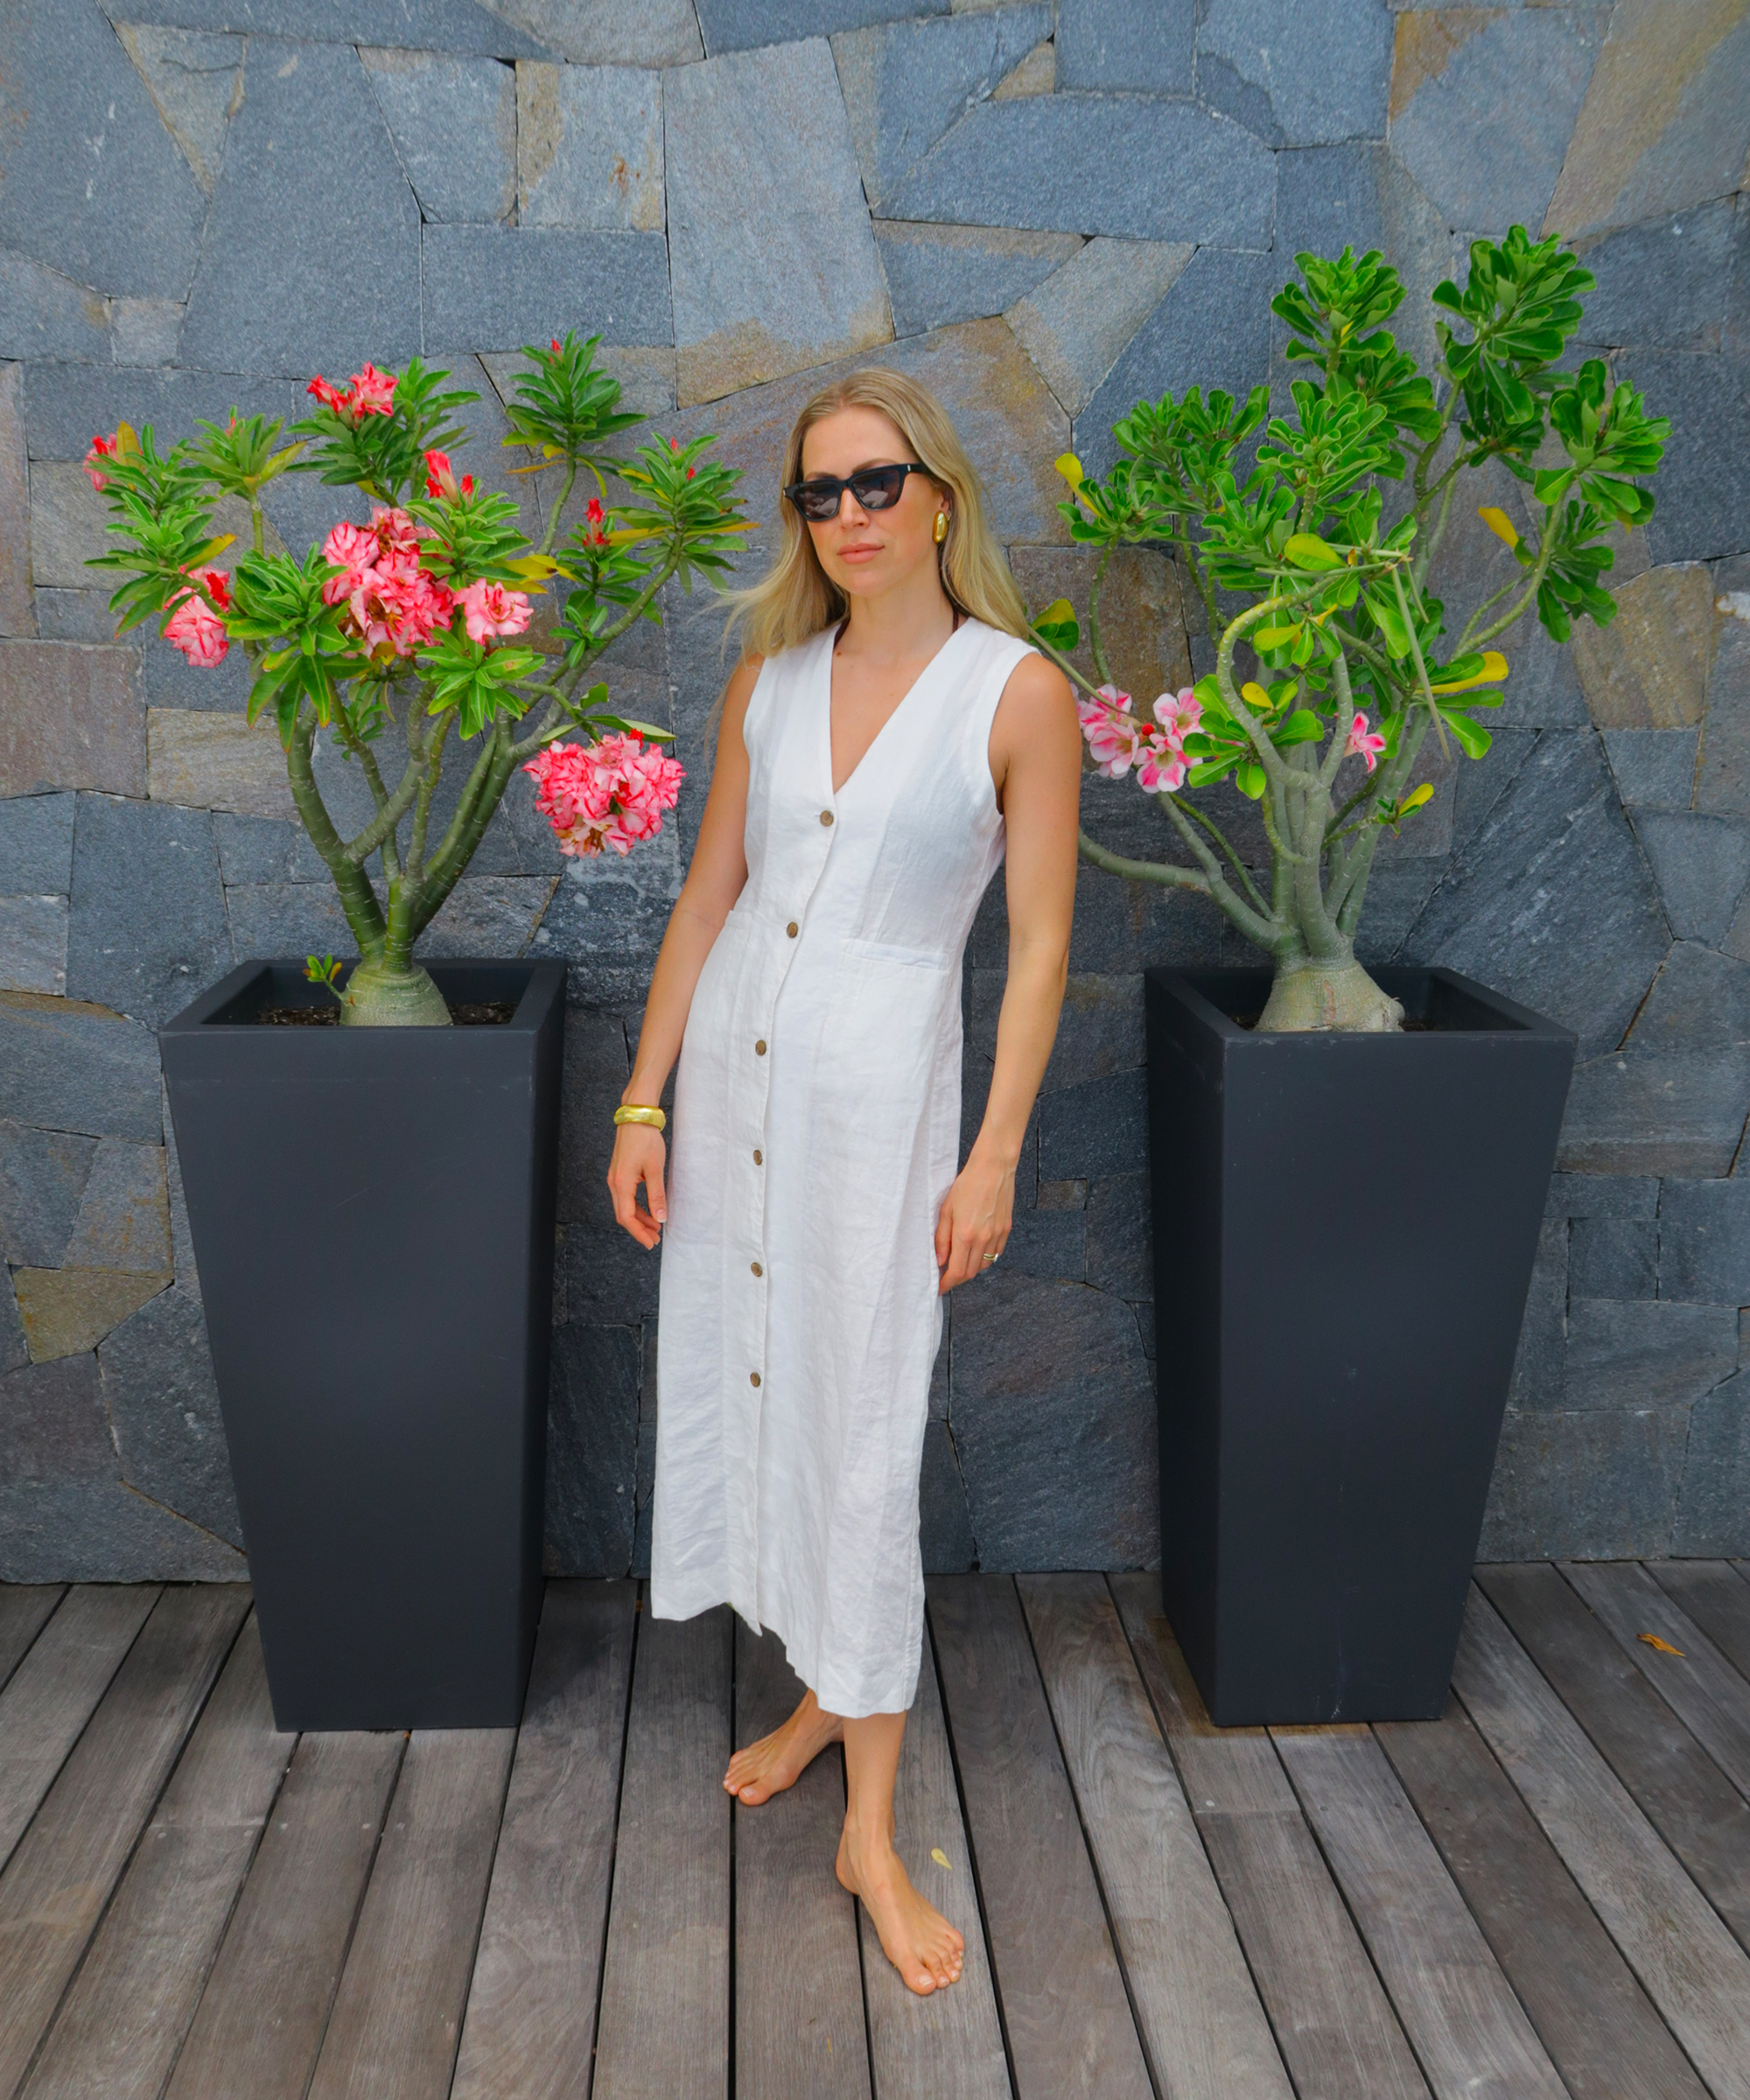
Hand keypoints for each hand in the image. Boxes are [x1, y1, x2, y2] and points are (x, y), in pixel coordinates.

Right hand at [607, 1124, 666, 1249]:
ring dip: (639, 1219)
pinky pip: (626, 1197)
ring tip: (655, 1227)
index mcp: (621, 1183)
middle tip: (655, 1239)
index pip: (627, 1217)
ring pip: (625, 1207)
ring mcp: (615, 1178)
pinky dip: (637, 1207)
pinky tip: (649, 1211)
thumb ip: (657, 1195)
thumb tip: (661, 1218)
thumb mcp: (655, 1169)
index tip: (651, 1242)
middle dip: (639, 1229)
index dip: (639, 1233)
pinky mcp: (620, 1174)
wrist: (636, 1117)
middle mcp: (614, 1183)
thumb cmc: (645, 1139)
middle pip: (623, 1215)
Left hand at [934, 1147, 1013, 1292]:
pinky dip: (985, 1258)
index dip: (947, 1283)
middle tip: (947, 1274)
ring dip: (971, 1268)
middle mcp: (983, 1239)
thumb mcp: (946, 1210)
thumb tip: (940, 1261)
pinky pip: (995, 1254)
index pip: (957, 1271)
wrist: (993, 1169)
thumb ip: (942, 1238)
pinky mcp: (1006, 1230)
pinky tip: (976, 1250)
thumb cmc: (967, 1185)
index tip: (940, 1288)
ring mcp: (997, 1235)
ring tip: (960, 1261)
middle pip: (971, 1272)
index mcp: (965, 1234)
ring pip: (984, 1265)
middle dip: (957, 1278)